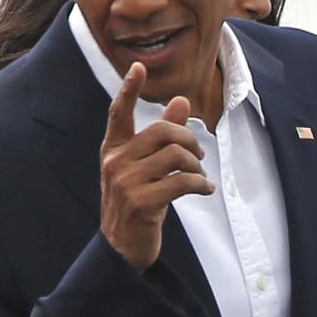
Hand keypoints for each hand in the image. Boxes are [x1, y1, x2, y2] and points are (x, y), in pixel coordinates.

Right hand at [99, 61, 213, 270]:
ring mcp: (125, 183)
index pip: (119, 114)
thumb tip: (181, 100)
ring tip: (200, 177)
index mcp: (113, 151)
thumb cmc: (137, 203)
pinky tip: (204, 190)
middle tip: (199, 155)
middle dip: (189, 141)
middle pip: (162, 132)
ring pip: (175, 155)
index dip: (129, 89)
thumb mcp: (145, 169)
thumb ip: (162, 135)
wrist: (122, 249)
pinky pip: (182, 181)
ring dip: (197, 166)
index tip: (138, 67)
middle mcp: (115, 163)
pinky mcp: (141, 202)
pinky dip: (200, 184)